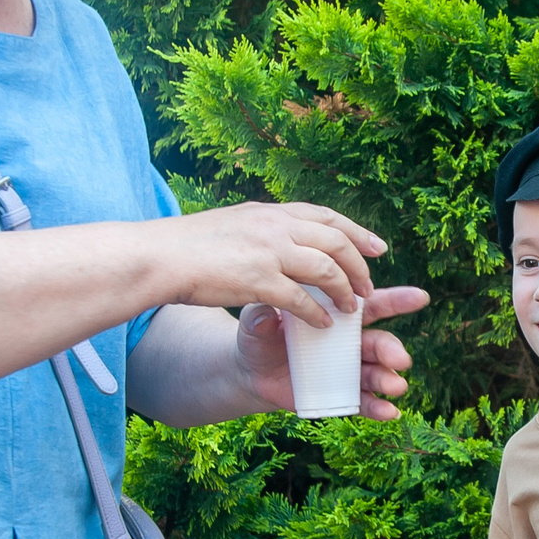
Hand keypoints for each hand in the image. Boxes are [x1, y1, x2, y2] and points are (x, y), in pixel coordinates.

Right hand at [165, 201, 387, 322]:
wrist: (159, 257)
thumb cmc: (190, 246)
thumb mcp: (234, 224)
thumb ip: (263, 228)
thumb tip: (283, 232)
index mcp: (270, 212)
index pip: (326, 217)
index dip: (357, 232)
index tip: (379, 247)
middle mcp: (274, 226)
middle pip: (335, 240)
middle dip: (359, 265)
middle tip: (370, 287)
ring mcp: (267, 251)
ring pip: (325, 268)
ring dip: (344, 290)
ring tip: (351, 309)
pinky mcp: (257, 280)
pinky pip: (300, 298)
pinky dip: (316, 313)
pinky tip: (323, 326)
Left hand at [235, 285, 430, 419]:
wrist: (252, 372)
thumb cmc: (260, 337)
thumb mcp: (256, 324)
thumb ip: (260, 317)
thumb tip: (263, 314)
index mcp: (337, 314)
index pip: (370, 304)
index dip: (397, 300)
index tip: (420, 297)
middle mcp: (349, 342)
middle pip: (379, 342)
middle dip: (392, 350)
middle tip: (400, 359)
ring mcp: (347, 370)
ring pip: (375, 373)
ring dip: (388, 380)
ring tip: (396, 387)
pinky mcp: (341, 395)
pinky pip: (363, 402)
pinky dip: (378, 408)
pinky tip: (389, 412)